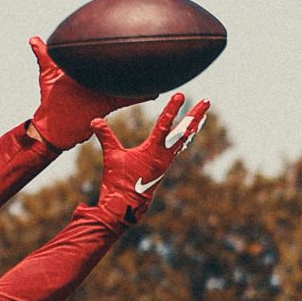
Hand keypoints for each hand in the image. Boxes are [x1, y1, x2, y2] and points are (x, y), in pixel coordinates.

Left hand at [28, 36, 154, 149]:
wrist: (55, 126)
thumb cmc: (50, 100)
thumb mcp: (48, 76)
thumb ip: (44, 57)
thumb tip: (34, 39)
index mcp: (86, 69)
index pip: (100, 54)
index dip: (110, 43)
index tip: (124, 27)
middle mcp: (98, 77)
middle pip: (118, 64)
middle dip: (132, 55)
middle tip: (148, 38)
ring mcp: (106, 90)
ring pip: (126, 79)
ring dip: (140, 75)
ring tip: (158, 64)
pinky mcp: (110, 103)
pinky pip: (129, 98)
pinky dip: (141, 95)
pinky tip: (156, 90)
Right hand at [90, 92, 210, 227]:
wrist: (125, 205)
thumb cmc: (118, 182)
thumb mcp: (111, 157)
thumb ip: (105, 137)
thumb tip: (94, 120)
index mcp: (153, 151)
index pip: (164, 125)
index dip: (172, 109)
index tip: (181, 95)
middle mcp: (164, 155)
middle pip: (184, 131)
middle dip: (195, 115)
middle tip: (207, 102)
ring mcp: (166, 161)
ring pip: (184, 140)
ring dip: (193, 126)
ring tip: (202, 115)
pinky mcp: (163, 166)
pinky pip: (179, 148)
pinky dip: (185, 138)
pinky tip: (187, 135)